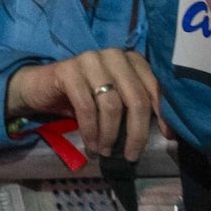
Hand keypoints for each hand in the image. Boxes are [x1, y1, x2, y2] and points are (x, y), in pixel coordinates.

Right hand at [5, 48, 160, 158]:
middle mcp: (113, 55)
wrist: (41, 88)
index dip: (162, 115)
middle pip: (135, 98)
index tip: (166, 137)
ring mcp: (90, 60)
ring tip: (107, 152)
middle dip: (136, 132)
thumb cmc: (85, 97)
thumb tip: (169, 133)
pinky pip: (86, 107)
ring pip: (111, 104)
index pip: (154, 88)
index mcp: (130, 59)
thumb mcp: (116, 100)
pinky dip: (91, 131)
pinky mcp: (68, 70)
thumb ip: (137, 107)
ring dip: (111, 135)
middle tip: (131, 155)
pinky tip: (91, 145)